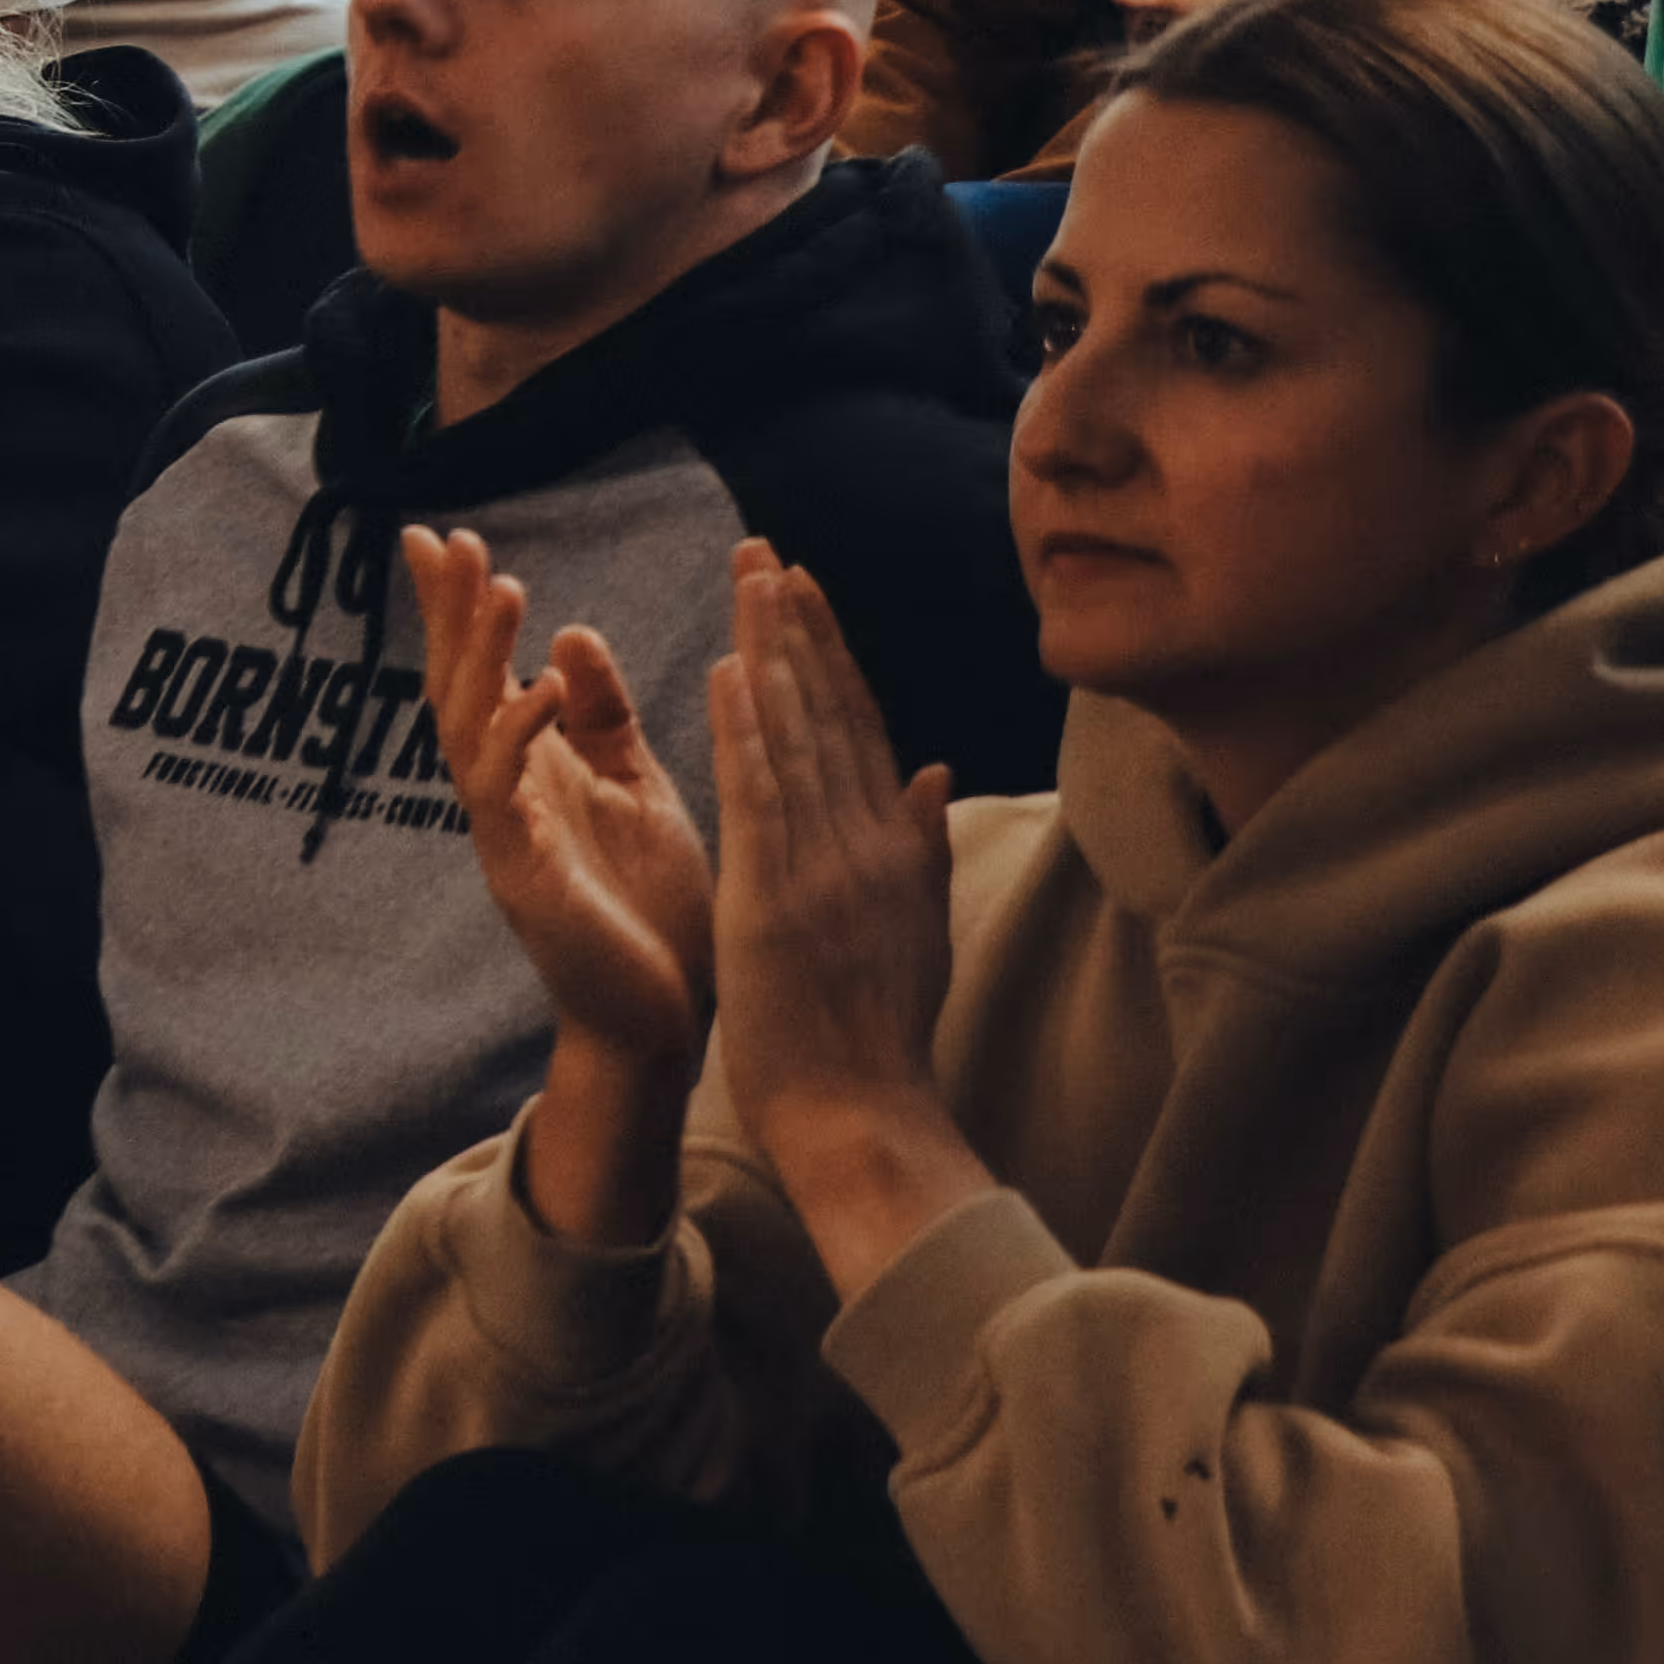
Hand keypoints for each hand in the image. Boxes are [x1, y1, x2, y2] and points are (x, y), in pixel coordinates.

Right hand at [404, 527, 713, 1084]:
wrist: (666, 1018)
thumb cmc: (651, 908)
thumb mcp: (637, 787)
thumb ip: (604, 716)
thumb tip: (570, 633)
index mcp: (533, 769)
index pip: (484, 669)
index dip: (459, 606)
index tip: (442, 536)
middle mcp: (505, 794)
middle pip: (457, 685)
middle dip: (451, 613)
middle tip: (449, 540)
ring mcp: (504, 836)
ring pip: (468, 729)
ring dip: (482, 657)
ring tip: (503, 586)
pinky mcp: (524, 879)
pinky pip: (503, 798)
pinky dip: (518, 739)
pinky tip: (541, 693)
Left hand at [702, 541, 963, 1172]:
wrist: (862, 1111)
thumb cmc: (878, 1032)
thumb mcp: (918, 927)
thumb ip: (923, 842)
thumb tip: (931, 767)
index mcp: (897, 846)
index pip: (860, 727)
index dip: (832, 652)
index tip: (805, 587)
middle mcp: (869, 843)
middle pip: (831, 714)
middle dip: (797, 628)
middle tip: (766, 552)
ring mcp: (827, 867)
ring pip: (798, 738)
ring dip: (772, 654)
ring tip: (749, 581)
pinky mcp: (780, 896)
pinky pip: (764, 798)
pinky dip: (750, 732)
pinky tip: (732, 671)